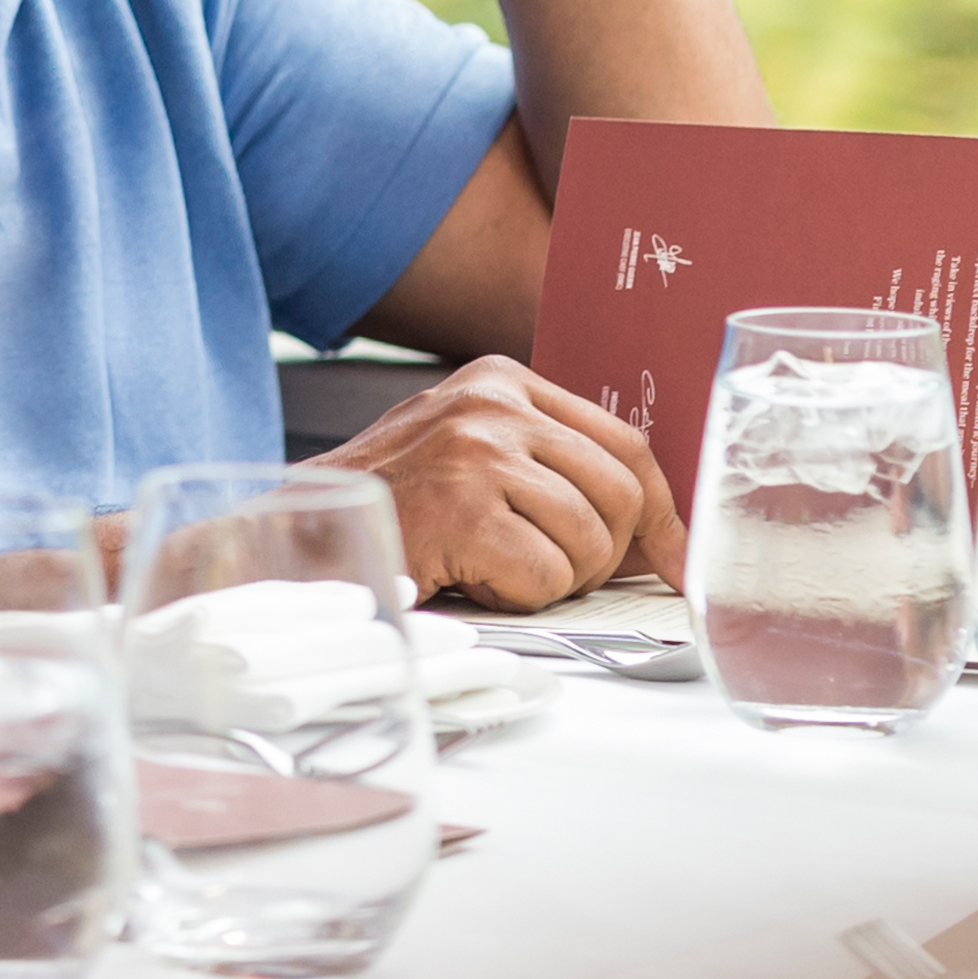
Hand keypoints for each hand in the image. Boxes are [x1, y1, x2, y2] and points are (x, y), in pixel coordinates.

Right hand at [324, 354, 686, 609]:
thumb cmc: (392, 503)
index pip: (624, 441)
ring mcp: (477, 455)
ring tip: (498, 570)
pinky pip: (547, 576)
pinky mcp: (463, 512)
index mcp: (501, 382)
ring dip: (557, 579)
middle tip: (558, 574)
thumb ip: (551, 466)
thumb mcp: (470, 451)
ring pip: (590, 541)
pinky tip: (472, 578)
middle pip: (621, 492)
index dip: (660, 511)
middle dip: (608, 554)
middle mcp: (493, 407)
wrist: (302, 532)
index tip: (675, 559)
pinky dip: (519, 597)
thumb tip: (654, 532)